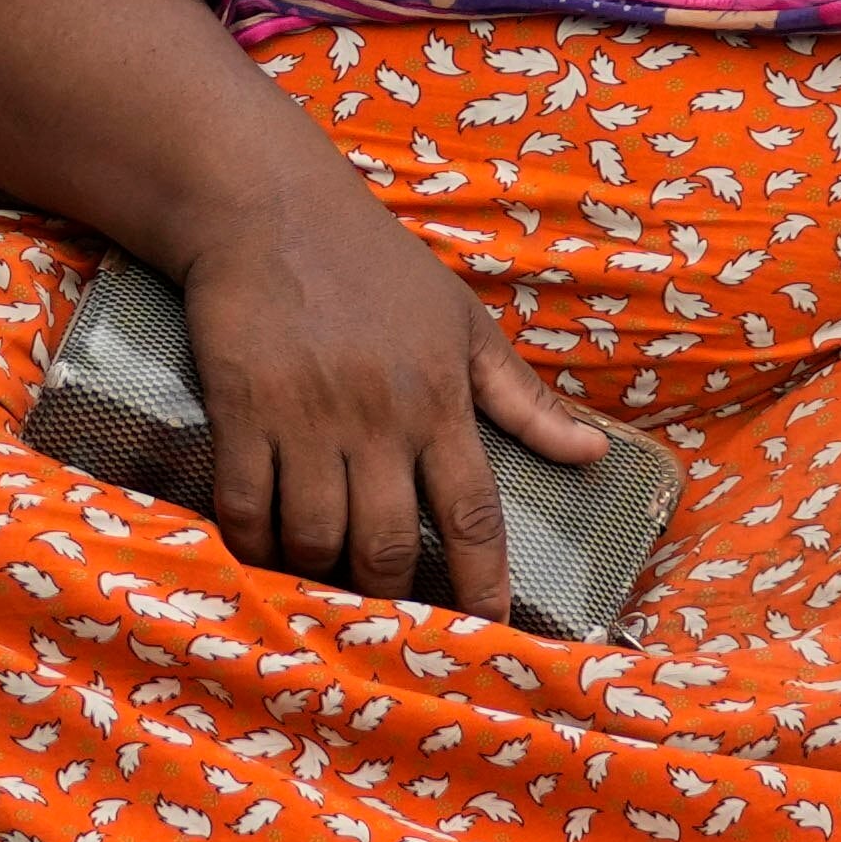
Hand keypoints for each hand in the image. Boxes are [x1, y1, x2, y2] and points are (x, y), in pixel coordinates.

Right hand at [177, 176, 616, 615]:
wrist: (271, 208)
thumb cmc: (375, 266)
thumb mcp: (464, 323)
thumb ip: (525, 400)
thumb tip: (596, 454)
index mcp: (442, 400)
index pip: (476, 513)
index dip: (485, 583)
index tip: (489, 633)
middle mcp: (381, 416)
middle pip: (390, 544)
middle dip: (388, 594)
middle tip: (381, 612)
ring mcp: (309, 415)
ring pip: (315, 536)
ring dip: (317, 571)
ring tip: (319, 576)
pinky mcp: (244, 407)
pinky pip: (246, 504)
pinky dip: (252, 540)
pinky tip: (260, 548)